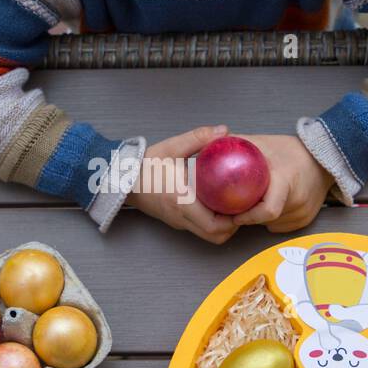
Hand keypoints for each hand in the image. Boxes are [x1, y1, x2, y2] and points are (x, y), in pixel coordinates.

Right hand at [127, 124, 239, 244]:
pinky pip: (199, 228)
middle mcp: (181, 217)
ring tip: (232, 205)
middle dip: (233, 226)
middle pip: (215, 236)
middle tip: (244, 206)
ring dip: (223, 226)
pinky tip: (218, 203)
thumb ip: (197, 138)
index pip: (214, 224)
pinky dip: (212, 222)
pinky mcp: (176, 220)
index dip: (234, 220)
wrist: (122, 179)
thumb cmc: (145, 165)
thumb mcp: (171, 147)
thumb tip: (224, 131)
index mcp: (182, 201)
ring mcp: (178, 221)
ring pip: (208, 235)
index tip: (246, 205)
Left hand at [226, 134, 334, 232]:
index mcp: (287, 180)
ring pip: (271, 224)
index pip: (267, 210)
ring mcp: (304, 212)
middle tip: (236, 207)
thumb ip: (238, 145)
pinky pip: (280, 226)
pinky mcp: (305, 220)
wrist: (324, 157)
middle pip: (265, 218)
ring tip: (253, 201)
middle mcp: (298, 200)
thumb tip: (209, 148)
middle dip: (249, 215)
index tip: (233, 214)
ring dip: (259, 217)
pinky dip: (270, 220)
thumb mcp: (263, 143)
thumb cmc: (292, 150)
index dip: (248, 216)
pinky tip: (266, 205)